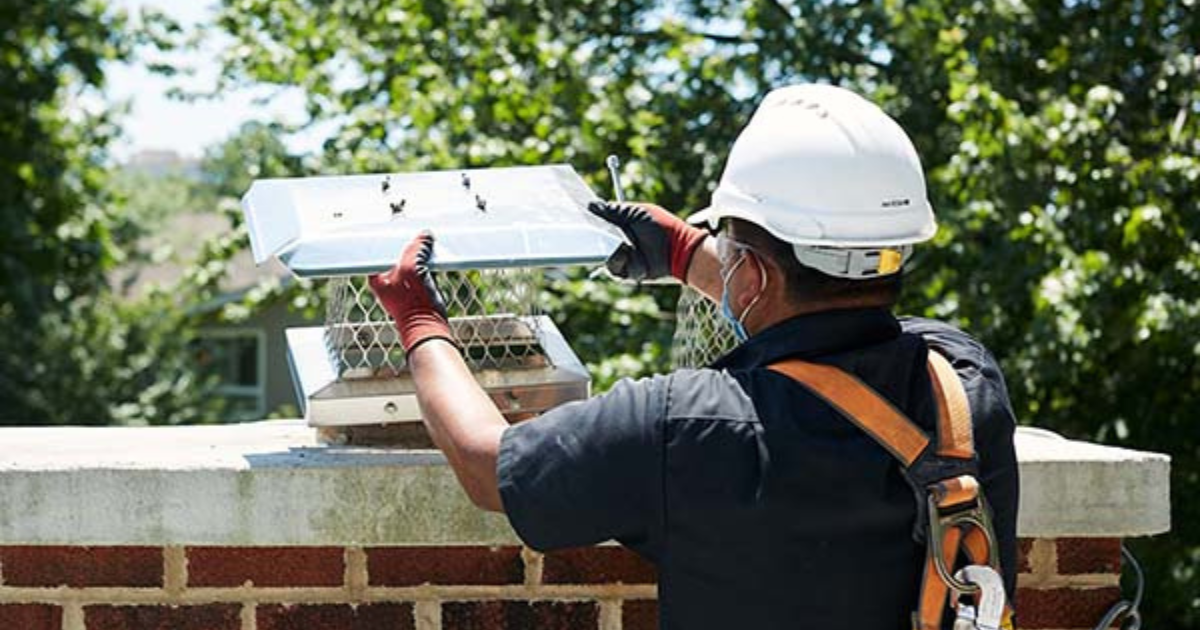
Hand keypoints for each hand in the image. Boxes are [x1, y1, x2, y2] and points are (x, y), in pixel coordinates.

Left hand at [369, 231, 452, 352]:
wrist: (428, 331)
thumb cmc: (415, 306)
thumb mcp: (412, 271)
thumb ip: (415, 250)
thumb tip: (424, 236)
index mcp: (376, 276)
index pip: (381, 249)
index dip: (393, 237)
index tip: (403, 227)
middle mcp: (386, 281)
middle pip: (396, 254)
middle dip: (409, 245)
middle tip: (420, 237)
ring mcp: (400, 287)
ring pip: (409, 262)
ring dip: (419, 255)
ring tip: (428, 247)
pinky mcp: (414, 292)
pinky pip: (418, 271)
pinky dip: (425, 264)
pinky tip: (433, 260)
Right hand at [587, 200, 708, 280]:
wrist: (676, 247)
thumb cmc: (660, 227)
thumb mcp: (635, 212)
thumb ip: (613, 210)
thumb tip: (592, 205)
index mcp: (620, 226)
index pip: (598, 224)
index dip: (588, 221)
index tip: (576, 214)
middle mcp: (618, 242)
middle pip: (595, 240)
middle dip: (589, 235)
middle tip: (583, 228)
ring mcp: (622, 257)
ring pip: (602, 254)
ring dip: (608, 247)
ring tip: (617, 240)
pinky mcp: (627, 271)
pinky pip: (613, 267)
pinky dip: (617, 259)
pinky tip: (624, 251)